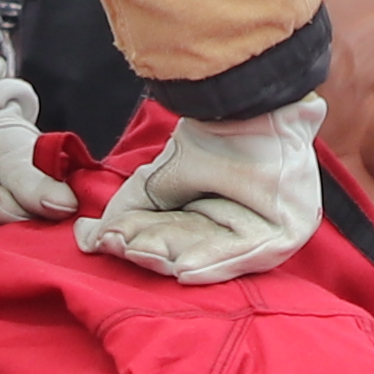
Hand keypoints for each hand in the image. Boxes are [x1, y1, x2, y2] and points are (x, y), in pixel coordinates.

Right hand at [80, 98, 324, 281]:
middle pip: (186, 251)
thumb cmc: (210, 137)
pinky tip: (183, 270)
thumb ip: (123, 213)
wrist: (247, 104)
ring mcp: (263, 235)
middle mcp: (237, 233)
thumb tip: (86, 240)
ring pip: (210, 257)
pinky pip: (246, 256)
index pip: (168, 240)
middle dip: (151, 251)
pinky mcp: (287, 234)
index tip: (108, 240)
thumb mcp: (157, 180)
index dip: (136, 241)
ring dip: (173, 258)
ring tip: (141, 255)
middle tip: (122, 247)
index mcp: (210, 223)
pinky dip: (213, 263)